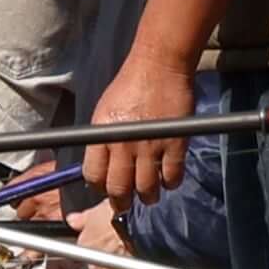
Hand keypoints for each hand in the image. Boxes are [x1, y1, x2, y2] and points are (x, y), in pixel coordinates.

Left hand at [83, 53, 204, 215]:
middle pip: (119, 189)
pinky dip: (170, 183)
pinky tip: (167, 177)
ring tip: (148, 192)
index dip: (99, 187)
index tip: (105, 189)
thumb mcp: (104, 112)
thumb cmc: (130, 86)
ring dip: (148, 196)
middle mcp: (123, 143)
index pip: (93, 175)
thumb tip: (101, 170)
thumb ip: (101, 141)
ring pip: (146, 190)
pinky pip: (171, 178)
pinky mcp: (175, 145)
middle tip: (126, 202)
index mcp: (102, 134)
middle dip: (121, 202)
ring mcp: (150, 145)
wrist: (159, 66)